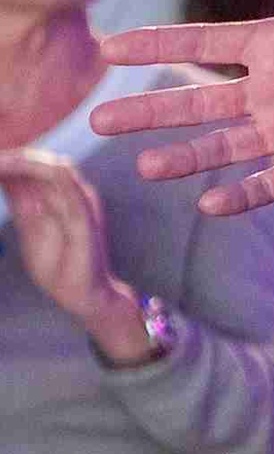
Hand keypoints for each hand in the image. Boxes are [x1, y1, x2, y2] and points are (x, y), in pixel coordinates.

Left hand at [0, 149, 140, 358]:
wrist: (84, 296)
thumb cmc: (59, 265)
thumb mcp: (31, 228)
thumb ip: (22, 202)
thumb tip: (4, 176)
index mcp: (58, 195)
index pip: (33, 166)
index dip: (10, 159)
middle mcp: (72, 194)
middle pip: (42, 162)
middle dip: (12, 157)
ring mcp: (82, 205)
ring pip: (57, 170)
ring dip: (26, 163)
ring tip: (0, 163)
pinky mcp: (86, 220)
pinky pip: (72, 192)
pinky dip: (55, 178)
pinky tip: (38, 170)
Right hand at [89, 0, 273, 215]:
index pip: (203, 45)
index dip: (157, 45)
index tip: (107, 47)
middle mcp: (273, 89)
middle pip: (196, 102)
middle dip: (147, 111)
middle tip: (97, 120)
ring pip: (222, 147)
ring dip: (182, 158)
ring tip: (140, 166)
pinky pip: (268, 184)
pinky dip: (240, 195)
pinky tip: (209, 203)